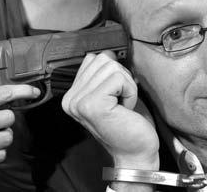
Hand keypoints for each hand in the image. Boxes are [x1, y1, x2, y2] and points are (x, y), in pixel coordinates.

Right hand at [62, 52, 158, 168]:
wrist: (136, 153)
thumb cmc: (128, 124)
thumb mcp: (111, 93)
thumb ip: (102, 73)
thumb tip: (107, 53)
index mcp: (72, 95)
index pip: (93, 59)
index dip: (113, 73)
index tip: (114, 96)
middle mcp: (71, 99)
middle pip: (103, 60)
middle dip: (121, 78)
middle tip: (120, 102)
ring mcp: (80, 103)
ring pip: (112, 67)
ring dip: (126, 85)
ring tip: (122, 106)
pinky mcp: (93, 105)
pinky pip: (119, 79)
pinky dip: (130, 92)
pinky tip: (125, 109)